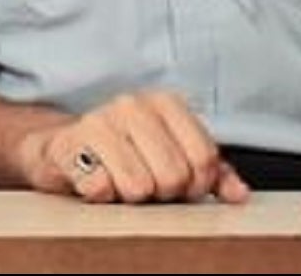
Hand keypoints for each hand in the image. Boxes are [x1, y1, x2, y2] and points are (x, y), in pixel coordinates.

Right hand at [21, 90, 247, 205]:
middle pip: (174, 175)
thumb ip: (212, 173)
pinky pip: (101, 188)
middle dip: (163, 192)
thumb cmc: (124, 152)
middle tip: (146, 182)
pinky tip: (96, 178)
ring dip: (130, 196)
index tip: (181, 184)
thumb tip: (239, 193)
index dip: (197, 184)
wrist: (61, 148)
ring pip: (139, 186)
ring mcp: (97, 121)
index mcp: (164, 102)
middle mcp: (132, 105)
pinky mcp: (67, 145)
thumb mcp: (173, 154)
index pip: (204, 157)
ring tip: (119, 180)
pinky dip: (100, 194)